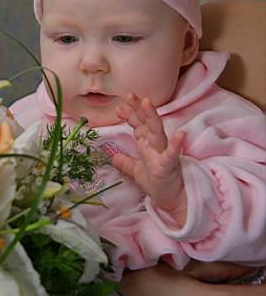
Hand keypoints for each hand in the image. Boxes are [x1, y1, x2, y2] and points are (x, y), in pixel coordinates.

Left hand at [113, 93, 187, 224]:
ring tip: (147, 102)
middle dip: (139, 108)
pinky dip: (176, 144)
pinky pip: (172, 154)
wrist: (172, 200)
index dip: (129, 115)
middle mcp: (155, 146)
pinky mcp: (169, 166)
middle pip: (147, 122)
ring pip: (157, 132)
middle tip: (130, 95)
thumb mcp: (136, 172)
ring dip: (152, 117)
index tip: (118, 108)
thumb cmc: (157, 184)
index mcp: (148, 144)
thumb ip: (126, 163)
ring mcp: (163, 154)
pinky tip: (181, 134)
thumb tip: (113, 157)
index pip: (139, 125)